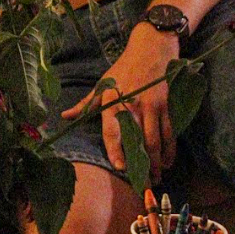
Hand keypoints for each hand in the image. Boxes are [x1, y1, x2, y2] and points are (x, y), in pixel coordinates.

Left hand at [62, 24, 177, 180]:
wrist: (150, 49)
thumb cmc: (122, 68)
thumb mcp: (102, 84)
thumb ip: (86, 104)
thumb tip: (66, 117)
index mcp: (112, 100)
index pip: (112, 129)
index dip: (116, 149)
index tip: (120, 166)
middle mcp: (132, 105)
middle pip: (138, 140)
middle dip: (142, 164)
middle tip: (143, 184)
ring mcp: (151, 106)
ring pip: (156, 140)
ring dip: (157, 162)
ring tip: (156, 178)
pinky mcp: (165, 106)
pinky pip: (168, 133)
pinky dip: (169, 150)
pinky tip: (167, 162)